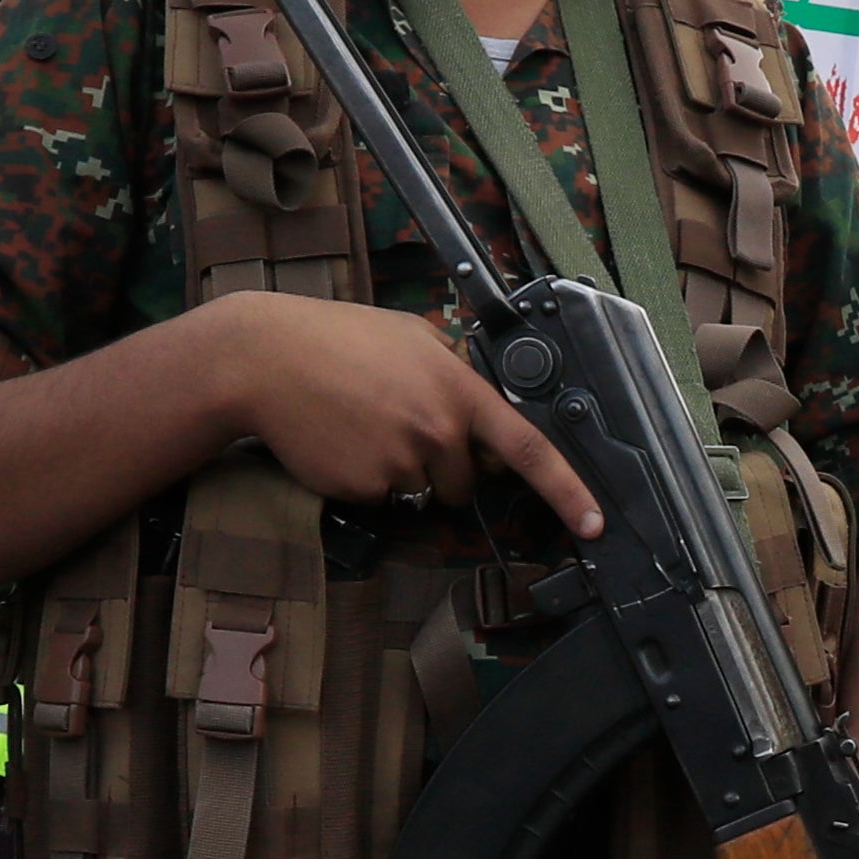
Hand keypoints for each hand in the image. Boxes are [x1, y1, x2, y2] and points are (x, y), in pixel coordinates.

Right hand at [202, 302, 603, 539]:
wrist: (264, 358)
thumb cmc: (336, 339)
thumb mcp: (412, 337)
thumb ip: (454, 372)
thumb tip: (478, 406)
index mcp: (457, 390)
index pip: (528, 448)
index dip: (568, 489)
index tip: (594, 522)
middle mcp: (436, 430)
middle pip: (464, 481)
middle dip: (443, 466)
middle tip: (398, 422)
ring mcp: (400, 462)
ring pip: (419, 490)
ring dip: (400, 470)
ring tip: (362, 422)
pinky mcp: (364, 487)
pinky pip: (380, 497)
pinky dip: (364, 477)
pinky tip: (341, 438)